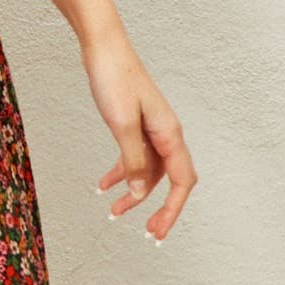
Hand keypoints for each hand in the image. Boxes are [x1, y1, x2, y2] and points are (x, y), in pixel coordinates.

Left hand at [82, 28, 197, 242]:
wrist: (103, 50)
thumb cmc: (114, 81)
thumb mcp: (121, 124)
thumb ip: (133, 160)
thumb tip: (140, 192)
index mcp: (169, 135)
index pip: (182, 182)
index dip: (172, 210)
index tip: (158, 232)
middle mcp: (166, 135)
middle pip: (170, 181)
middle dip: (160, 209)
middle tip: (149, 235)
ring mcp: (152, 131)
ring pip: (149, 172)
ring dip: (133, 194)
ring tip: (113, 213)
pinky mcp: (136, 126)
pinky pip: (134, 158)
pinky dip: (121, 174)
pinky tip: (102, 186)